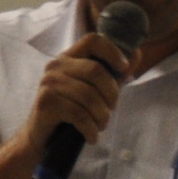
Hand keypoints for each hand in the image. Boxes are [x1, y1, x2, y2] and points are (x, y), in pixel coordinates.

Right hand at [18, 34, 126, 156]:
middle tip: (111, 111)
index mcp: (68, 58)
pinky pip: (79, 114)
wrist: (41, 138)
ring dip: (102, 117)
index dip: (113, 51)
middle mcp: (55, 66)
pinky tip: (92, 137)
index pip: (93, 40)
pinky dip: (91, 129)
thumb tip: (137, 54)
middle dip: (111, 94)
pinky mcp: (46, 103)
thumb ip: (113, 74)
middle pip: (96, 70)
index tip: (125, 68)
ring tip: (101, 126)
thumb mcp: (94, 91)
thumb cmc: (70, 113)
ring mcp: (48, 83)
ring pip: (89, 96)